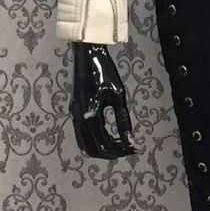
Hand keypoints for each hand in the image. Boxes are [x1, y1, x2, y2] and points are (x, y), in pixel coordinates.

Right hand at [70, 42, 135, 158]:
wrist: (87, 57)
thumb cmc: (106, 73)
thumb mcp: (119, 96)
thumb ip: (123, 120)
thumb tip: (130, 141)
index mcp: (90, 116)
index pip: (105, 144)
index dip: (120, 150)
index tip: (134, 150)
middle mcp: (79, 119)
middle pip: (93, 149)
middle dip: (110, 153)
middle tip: (127, 150)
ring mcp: (74, 116)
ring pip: (85, 144)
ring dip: (100, 149)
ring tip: (118, 146)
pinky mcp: (74, 111)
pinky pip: (81, 135)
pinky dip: (93, 141)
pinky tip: (106, 137)